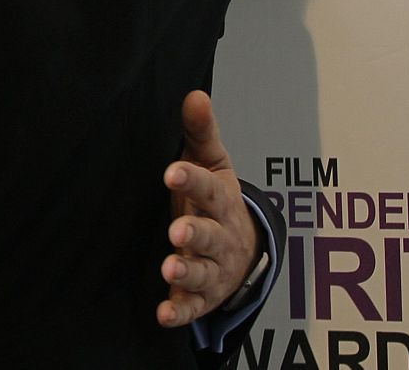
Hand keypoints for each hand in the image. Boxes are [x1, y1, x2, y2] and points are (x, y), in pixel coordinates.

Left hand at [156, 90, 258, 327]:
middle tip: (177, 230)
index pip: (208, 188)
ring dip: (187, 272)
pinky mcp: (202, 295)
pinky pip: (192, 306)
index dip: (191, 180)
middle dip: (195, 233)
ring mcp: (213, 267)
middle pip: (211, 235)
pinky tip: (163, 315)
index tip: (172, 172)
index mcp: (220, 200)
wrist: (245, 250)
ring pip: (203, 271)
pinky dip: (179, 311)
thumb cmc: (217, 199)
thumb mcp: (212, 164)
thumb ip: (200, 132)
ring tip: (170, 268)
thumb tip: (195, 94)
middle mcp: (221, 236)